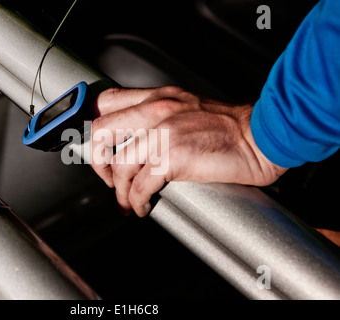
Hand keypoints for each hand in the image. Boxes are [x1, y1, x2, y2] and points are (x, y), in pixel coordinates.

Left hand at [91, 86, 286, 216]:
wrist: (261, 136)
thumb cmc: (228, 126)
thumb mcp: (186, 107)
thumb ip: (158, 115)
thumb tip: (136, 138)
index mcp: (157, 98)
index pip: (107, 103)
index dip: (96, 129)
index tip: (100, 149)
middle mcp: (155, 111)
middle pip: (101, 133)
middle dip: (98, 162)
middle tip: (108, 178)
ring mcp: (163, 133)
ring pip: (119, 166)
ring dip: (119, 190)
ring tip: (127, 200)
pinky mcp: (173, 158)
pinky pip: (140, 186)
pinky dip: (136, 201)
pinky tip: (142, 206)